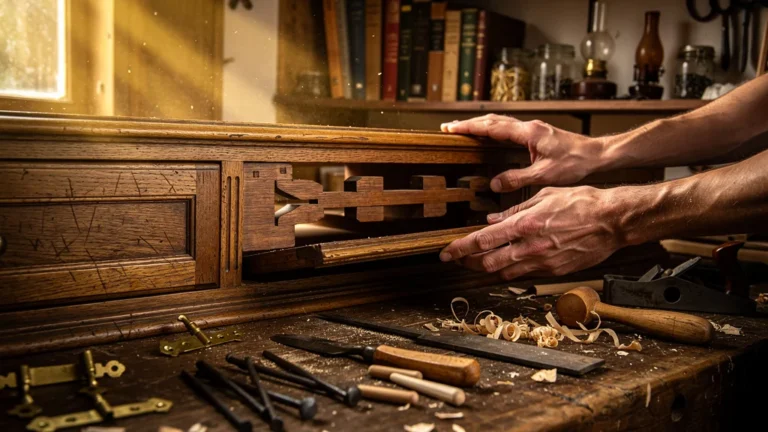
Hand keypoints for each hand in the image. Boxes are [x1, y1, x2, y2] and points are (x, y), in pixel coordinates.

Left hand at [439, 186, 625, 279]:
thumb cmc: (584, 202)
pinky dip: (511, 271)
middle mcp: (531, 246)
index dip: (460, 249)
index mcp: (526, 224)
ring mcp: (543, 262)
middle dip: (468, 262)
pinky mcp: (555, 271)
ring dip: (487, 269)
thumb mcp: (545, 195)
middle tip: (458, 259)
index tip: (445, 253)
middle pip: (488, 262)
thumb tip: (493, 219)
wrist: (614, 221)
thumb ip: (516, 209)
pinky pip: (525, 275)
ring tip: (477, 263)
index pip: (483, 240)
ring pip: (504, 273)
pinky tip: (506, 265)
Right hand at [441, 114, 605, 191]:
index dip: (469, 128)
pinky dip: (493, 129)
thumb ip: (518, 178)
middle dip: (469, 124)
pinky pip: (508, 128)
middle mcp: (528, 127)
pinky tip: (489, 136)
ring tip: (463, 130)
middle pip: (492, 120)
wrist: (597, 155)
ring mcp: (533, 129)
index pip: (491, 127)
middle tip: (449, 128)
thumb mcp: (545, 174)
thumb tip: (494, 184)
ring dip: (480, 125)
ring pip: (500, 122)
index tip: (451, 129)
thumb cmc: (576, 162)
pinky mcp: (537, 134)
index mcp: (527, 132)